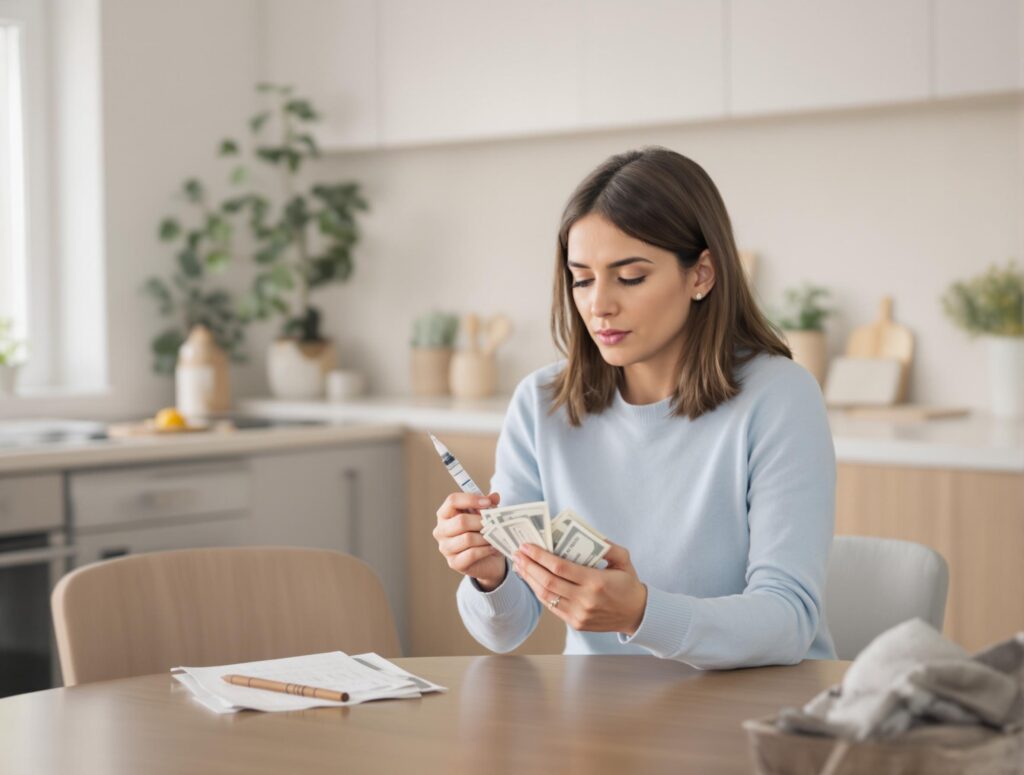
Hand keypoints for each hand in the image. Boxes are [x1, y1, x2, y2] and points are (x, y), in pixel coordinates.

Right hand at [433, 491, 505, 589]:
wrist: (487, 560)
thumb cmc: (482, 532)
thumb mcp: (486, 515)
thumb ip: (489, 504)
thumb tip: (494, 497)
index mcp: (445, 514)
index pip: (452, 500)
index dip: (471, 499)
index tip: (488, 502)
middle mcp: (441, 530)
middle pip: (461, 521)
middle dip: (481, 521)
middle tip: (495, 523)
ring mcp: (445, 548)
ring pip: (468, 538)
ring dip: (485, 537)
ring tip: (495, 536)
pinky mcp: (454, 563)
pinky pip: (471, 554)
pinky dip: (485, 550)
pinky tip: (493, 547)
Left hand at [512, 543, 647, 634]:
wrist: (637, 615)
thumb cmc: (628, 584)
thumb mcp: (624, 560)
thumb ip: (608, 545)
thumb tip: (587, 533)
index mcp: (596, 581)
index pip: (560, 567)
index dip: (540, 556)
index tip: (527, 546)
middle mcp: (585, 599)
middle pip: (548, 581)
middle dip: (529, 566)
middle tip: (517, 553)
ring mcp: (579, 614)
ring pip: (546, 596)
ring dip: (530, 579)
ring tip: (520, 566)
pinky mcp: (576, 623)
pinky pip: (552, 607)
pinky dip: (540, 592)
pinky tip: (533, 581)